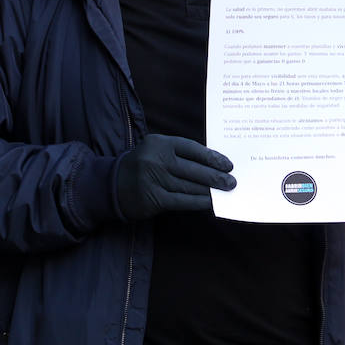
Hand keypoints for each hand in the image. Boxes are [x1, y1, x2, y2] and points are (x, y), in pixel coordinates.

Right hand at [112, 134, 235, 220]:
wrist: (112, 184)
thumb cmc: (143, 165)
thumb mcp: (157, 150)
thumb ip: (180, 153)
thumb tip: (213, 164)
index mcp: (160, 143)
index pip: (193, 149)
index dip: (213, 157)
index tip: (228, 164)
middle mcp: (156, 160)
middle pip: (194, 169)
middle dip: (216, 177)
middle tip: (232, 182)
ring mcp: (154, 180)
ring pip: (190, 186)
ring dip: (209, 191)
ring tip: (224, 192)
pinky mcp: (153, 198)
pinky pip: (182, 201)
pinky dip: (198, 202)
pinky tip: (209, 202)